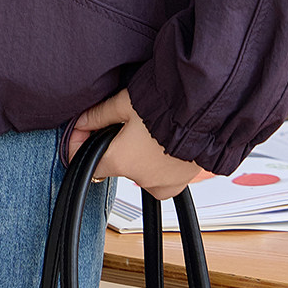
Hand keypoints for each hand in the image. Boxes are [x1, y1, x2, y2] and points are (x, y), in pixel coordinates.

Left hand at [65, 86, 213, 199]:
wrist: (206, 114)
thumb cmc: (166, 106)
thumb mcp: (124, 103)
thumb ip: (98, 115)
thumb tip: (81, 122)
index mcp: (120, 161)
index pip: (87, 164)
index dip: (80, 145)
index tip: (83, 132)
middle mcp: (139, 180)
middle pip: (115, 164)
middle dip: (114, 145)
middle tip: (123, 122)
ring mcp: (162, 185)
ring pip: (138, 171)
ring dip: (138, 155)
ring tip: (148, 130)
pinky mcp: (179, 184)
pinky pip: (160, 178)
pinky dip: (158, 164)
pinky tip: (163, 144)